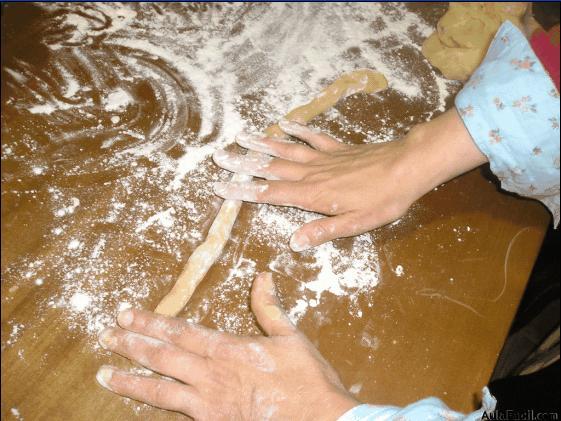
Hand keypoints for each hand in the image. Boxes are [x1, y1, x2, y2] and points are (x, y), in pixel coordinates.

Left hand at [96, 272, 357, 419]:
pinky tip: (140, 405)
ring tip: (105, 375)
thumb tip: (263, 276)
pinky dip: (155, 408)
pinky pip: (176, 415)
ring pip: (160, 390)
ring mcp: (209, 404)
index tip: (127, 314)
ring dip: (131, 380)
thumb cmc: (307, 380)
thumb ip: (269, 308)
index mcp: (228, 349)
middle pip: (163, 356)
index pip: (180, 331)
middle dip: (132, 345)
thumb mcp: (290, 337)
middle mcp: (211, 375)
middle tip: (106, 336)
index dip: (151, 322)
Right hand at [212, 109, 486, 250]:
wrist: (408, 167)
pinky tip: (285, 123)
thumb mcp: (356, 224)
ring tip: (241, 136)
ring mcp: (324, 158)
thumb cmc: (384, 200)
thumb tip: (294, 242)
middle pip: (271, 169)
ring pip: (286, 150)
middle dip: (243, 163)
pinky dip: (297, 130)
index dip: (244, 191)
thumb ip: (324, 231)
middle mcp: (313, 173)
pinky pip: (312, 137)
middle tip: (220, 156)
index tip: (220, 186)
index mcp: (314, 195)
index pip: (271, 194)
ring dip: (263, 144)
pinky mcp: (338, 148)